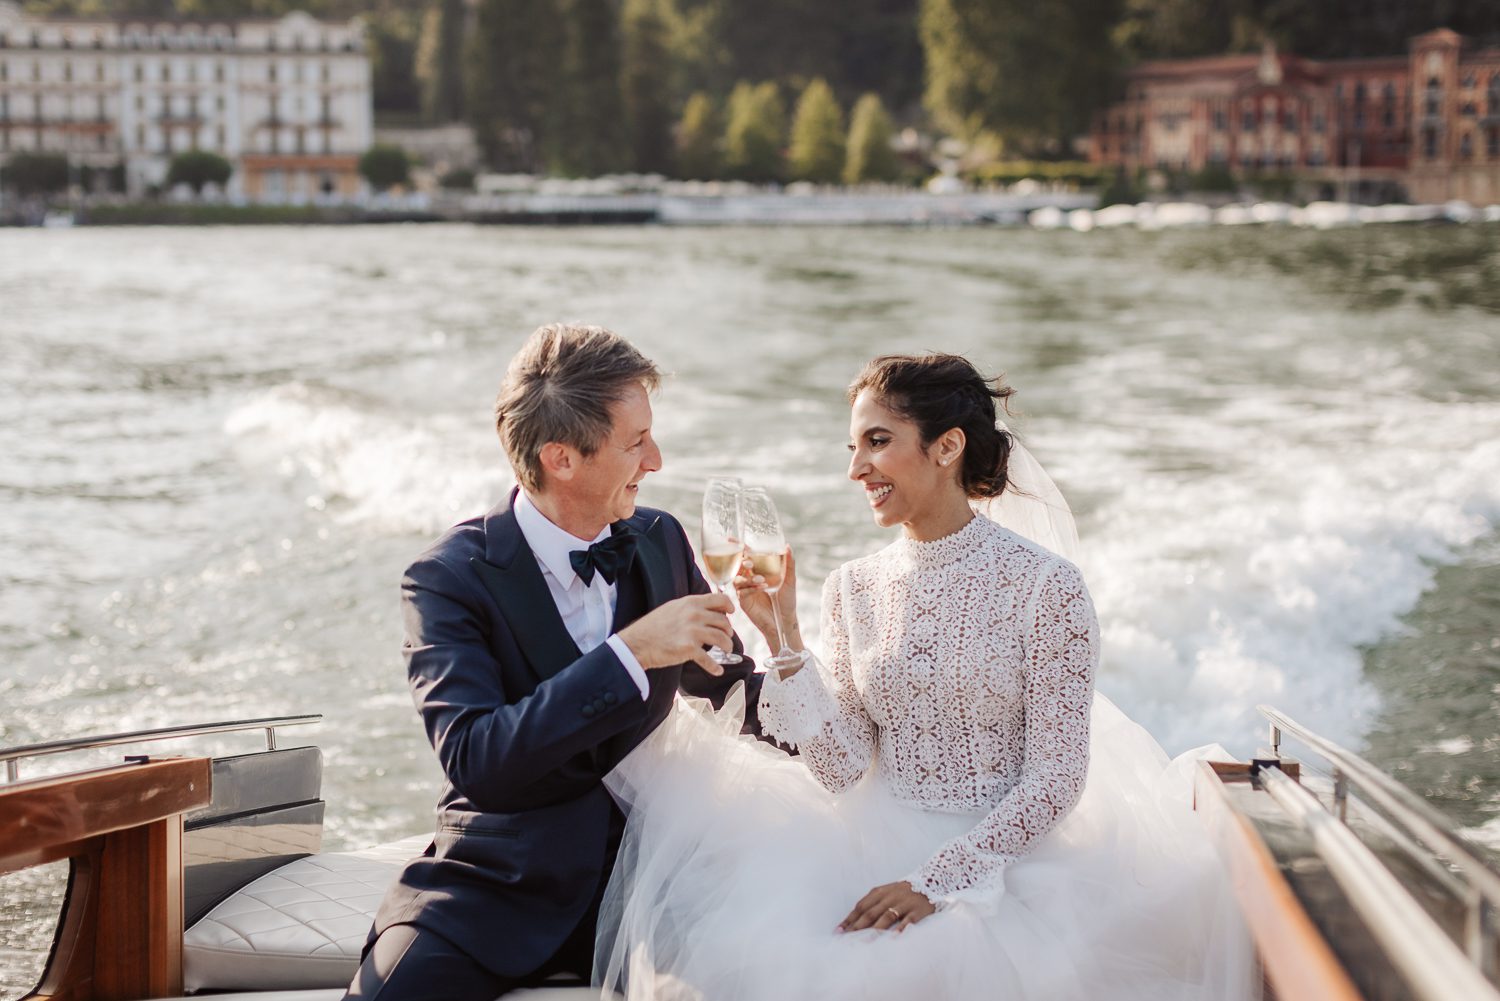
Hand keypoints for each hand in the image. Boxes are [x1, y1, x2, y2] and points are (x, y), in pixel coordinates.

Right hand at [617, 593, 733, 674]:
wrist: (637, 643)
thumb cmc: (653, 626)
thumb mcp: (672, 608)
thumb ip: (690, 607)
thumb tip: (707, 610)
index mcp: (690, 602)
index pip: (719, 599)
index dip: (729, 606)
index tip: (731, 612)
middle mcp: (694, 615)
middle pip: (723, 621)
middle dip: (728, 631)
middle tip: (726, 637)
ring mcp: (692, 632)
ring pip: (722, 638)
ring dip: (727, 646)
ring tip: (726, 650)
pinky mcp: (689, 649)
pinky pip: (709, 660)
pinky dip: (715, 667)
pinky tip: (718, 670)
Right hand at [733, 546, 800, 655]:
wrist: (784, 621)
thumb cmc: (787, 600)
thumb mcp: (790, 580)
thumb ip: (788, 564)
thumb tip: (787, 546)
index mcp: (758, 570)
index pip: (746, 555)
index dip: (738, 547)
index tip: (731, 539)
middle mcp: (749, 578)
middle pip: (738, 565)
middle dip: (741, 561)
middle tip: (749, 562)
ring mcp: (745, 589)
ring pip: (738, 578)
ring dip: (747, 576)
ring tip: (761, 580)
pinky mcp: (744, 601)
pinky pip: (742, 591)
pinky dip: (751, 588)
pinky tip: (762, 588)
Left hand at [838, 881, 935, 933]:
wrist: (931, 881)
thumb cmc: (902, 892)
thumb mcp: (885, 892)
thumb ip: (871, 904)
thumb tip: (853, 921)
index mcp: (880, 892)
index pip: (861, 907)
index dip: (849, 919)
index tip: (839, 931)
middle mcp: (890, 897)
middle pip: (871, 913)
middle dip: (857, 927)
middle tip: (847, 940)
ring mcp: (904, 904)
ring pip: (886, 917)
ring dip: (874, 930)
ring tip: (864, 942)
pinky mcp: (917, 911)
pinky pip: (908, 921)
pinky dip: (900, 929)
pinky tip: (893, 938)